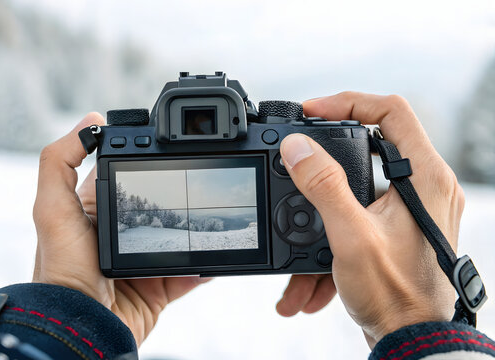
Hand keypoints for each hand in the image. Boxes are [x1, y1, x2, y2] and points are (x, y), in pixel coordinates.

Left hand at [32, 113, 209, 344]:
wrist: (81, 326)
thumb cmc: (62, 268)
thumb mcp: (52, 208)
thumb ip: (60, 161)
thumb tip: (90, 121)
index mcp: (100, 209)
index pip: (129, 176)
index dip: (148, 163)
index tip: (171, 151)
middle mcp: (125, 232)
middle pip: (162, 207)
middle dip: (183, 198)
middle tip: (204, 187)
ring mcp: (146, 258)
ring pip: (181, 238)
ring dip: (199, 230)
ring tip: (217, 218)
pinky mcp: (161, 285)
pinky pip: (192, 272)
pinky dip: (207, 266)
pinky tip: (219, 255)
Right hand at [276, 93, 463, 346]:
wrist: (411, 340)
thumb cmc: (397, 295)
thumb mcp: (351, 236)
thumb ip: (323, 186)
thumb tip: (298, 148)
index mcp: (423, 177)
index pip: (391, 111)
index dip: (349, 102)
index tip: (313, 112)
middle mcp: (422, 187)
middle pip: (370, 143)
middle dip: (326, 157)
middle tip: (298, 157)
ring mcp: (409, 208)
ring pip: (356, 186)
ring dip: (321, 211)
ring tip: (295, 239)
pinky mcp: (395, 227)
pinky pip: (356, 214)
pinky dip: (330, 235)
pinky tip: (311, 274)